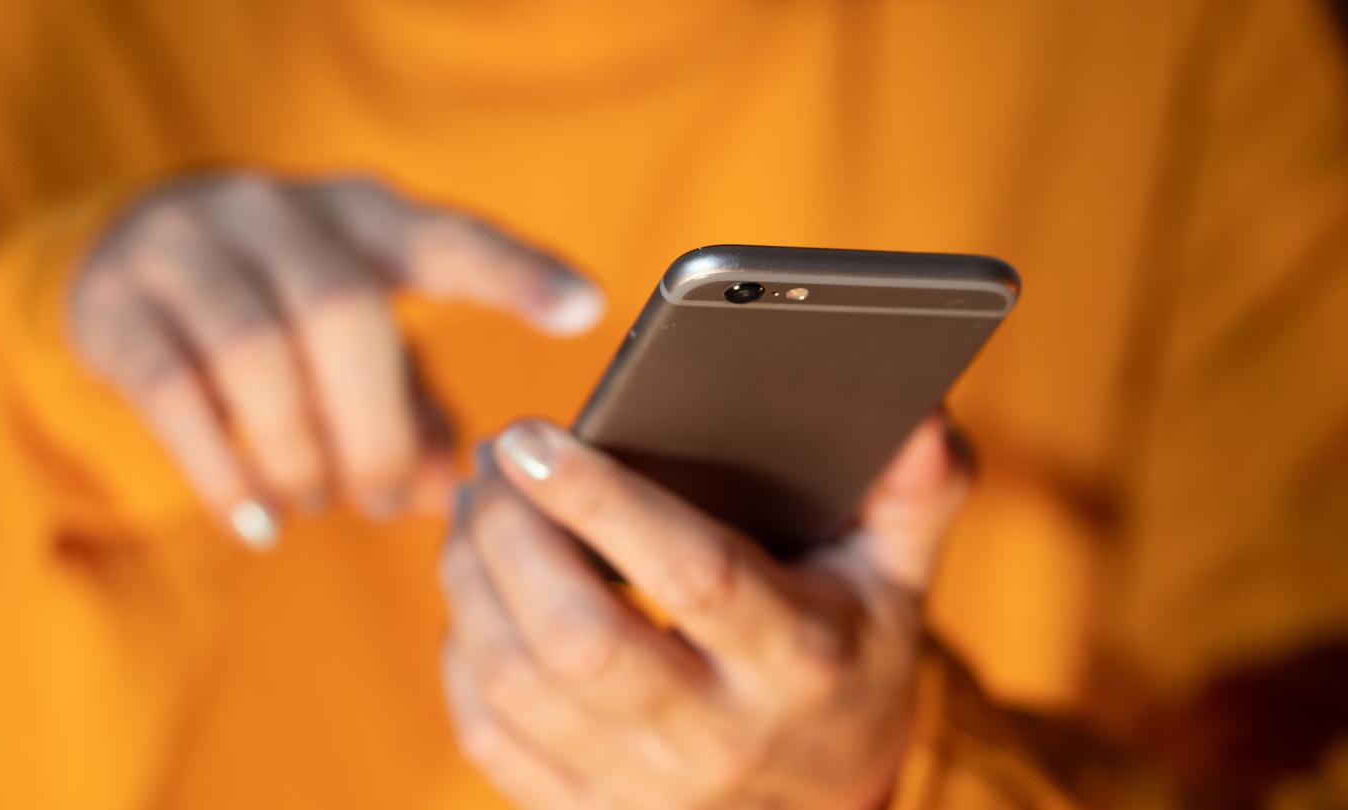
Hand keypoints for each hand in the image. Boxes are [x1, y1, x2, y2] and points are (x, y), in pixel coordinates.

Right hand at [70, 173, 601, 546]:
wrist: (127, 255)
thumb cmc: (284, 308)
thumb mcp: (361, 335)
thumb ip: (413, 405)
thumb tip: (459, 496)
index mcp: (366, 214)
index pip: (449, 237)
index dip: (516, 273)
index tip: (588, 310)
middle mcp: (279, 211)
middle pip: (342, 314)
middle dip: (374, 430)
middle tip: (385, 500)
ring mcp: (188, 246)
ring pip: (255, 352)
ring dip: (302, 453)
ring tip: (320, 504)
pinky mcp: (117, 304)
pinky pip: (176, 394)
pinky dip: (224, 472)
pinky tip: (257, 522)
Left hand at [440, 416, 969, 808]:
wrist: (829, 801)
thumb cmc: (851, 657)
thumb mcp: (898, 576)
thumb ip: (915, 491)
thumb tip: (918, 413)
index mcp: (798, 657)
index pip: (693, 575)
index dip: (603, 501)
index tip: (532, 435)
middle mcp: (718, 735)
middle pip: (578, 640)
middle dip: (512, 537)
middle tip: (495, 462)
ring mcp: (646, 787)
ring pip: (516, 684)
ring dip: (470, 581)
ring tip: (476, 507)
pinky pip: (490, 737)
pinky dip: (461, 656)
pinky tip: (475, 592)